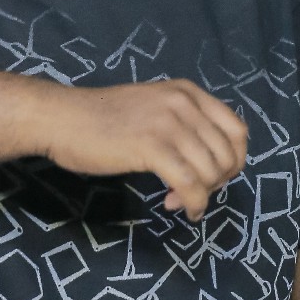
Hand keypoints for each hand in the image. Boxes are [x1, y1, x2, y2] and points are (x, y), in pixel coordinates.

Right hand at [42, 79, 246, 219]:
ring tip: (177, 201)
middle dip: (217, 182)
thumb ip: (182, 123)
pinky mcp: (151, 146)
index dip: (232, 161)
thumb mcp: (152, 108)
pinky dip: (192, 203)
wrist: (62, 118)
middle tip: (192, 192)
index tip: (211, 177)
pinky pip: (190, 183)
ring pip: (211, 171)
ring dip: (201, 195)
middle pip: (228, 154)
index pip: (238, 130)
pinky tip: (178, 208)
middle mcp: (184, 103)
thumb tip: (208, 160)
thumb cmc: (100, 119)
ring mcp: (168, 123)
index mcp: (187, 92)